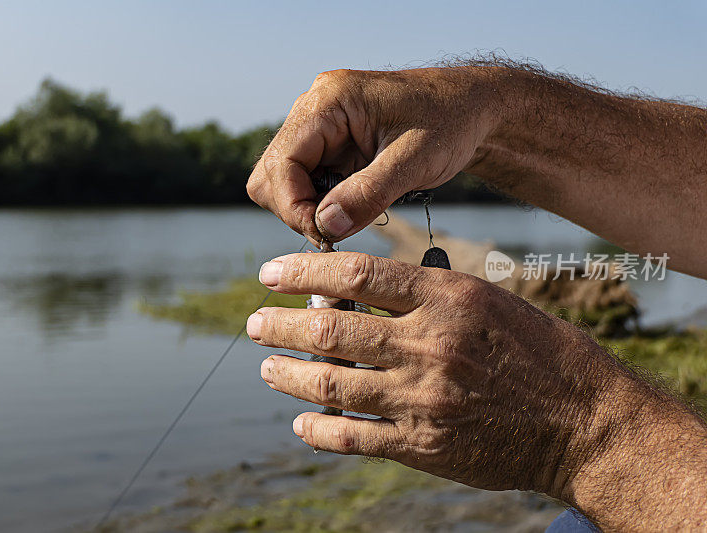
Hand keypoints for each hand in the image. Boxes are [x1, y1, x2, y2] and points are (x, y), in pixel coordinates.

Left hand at [245, 251, 624, 497]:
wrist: (582, 422)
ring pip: (332, 384)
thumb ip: (422, 295)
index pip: (358, 275)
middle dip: (280, 323)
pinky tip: (301, 423)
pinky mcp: (424, 445)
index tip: (272, 272)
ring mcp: (423, 398)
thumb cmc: (536, 351)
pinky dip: (320, 430)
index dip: (304, 270)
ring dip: (289, 374)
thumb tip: (354, 290)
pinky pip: (355, 438)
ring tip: (267, 366)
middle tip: (255, 321)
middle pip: (332, 330)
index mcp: (448, 298)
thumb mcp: (485, 301)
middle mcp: (430, 345)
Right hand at [246, 68, 502, 243]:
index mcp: (329, 101)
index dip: (294, 206)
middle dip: (297, 209)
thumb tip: (325, 227)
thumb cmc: (450, 122)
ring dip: (307, 208)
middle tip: (336, 231)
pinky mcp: (328, 144)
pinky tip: (350, 207)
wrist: (472, 108)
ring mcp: (318, 126)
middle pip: (271, 173)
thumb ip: (367, 194)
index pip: (281, 162)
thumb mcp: (414, 161)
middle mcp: (314, 109)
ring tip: (347, 218)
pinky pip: (304, 181)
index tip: (325, 236)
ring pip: (281, 181)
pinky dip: (319, 203)